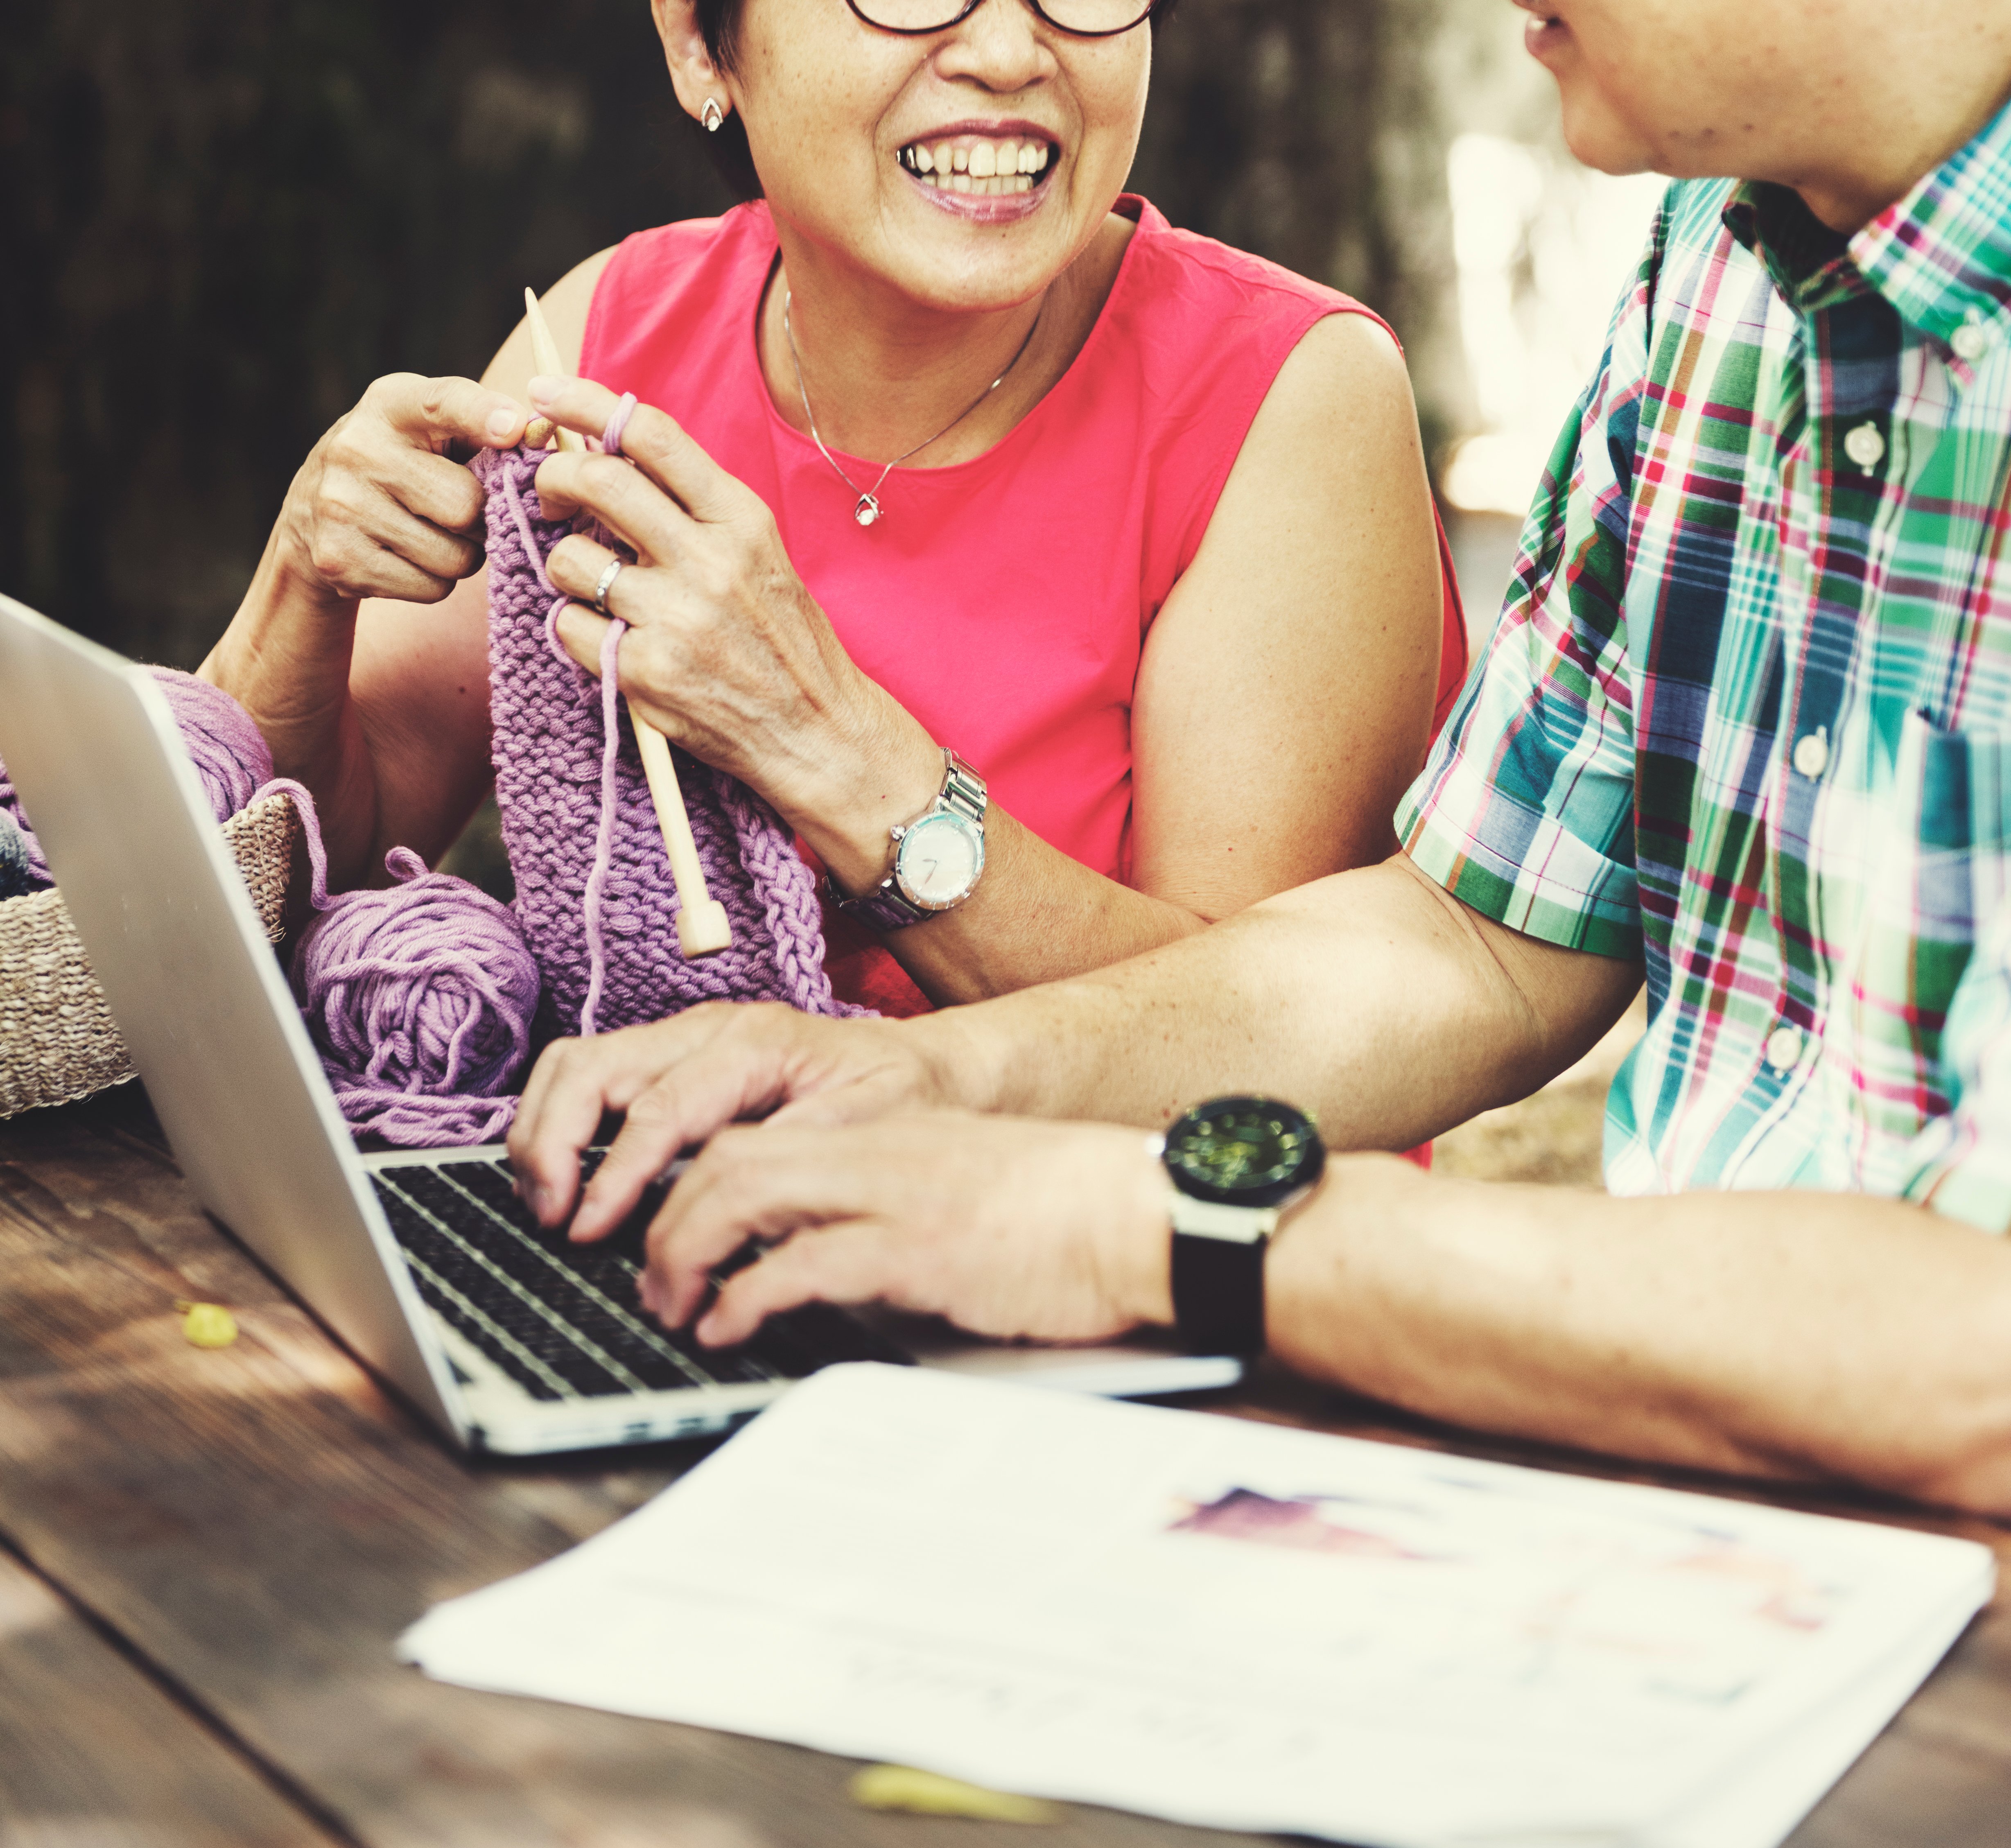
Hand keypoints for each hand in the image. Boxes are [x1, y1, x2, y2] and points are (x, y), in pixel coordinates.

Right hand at [274, 373, 527, 609]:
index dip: (482, 416)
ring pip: (456, 557)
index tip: (513, 428)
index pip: (443, 402)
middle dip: (480, 518)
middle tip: (462, 512)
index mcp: (389, 404)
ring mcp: (342, 506)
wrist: (311, 515)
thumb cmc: (402, 464)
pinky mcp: (341, 560)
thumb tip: (541, 436)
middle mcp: (357, 447)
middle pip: (466, 506)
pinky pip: (433, 588)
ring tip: (432, 532)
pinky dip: (435, 581)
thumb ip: (485, 428)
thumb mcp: (431, 429)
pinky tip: (408, 557)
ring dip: (462, 554)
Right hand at [507, 1001, 962, 1238]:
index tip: (588, 1227)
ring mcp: (686, 1037)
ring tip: (543, 1199)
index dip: (616, 1172)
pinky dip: (562, 1121)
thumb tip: (727, 1179)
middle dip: (555, 1141)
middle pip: (593, 1067)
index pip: (659, 1107)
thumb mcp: (872, 1121)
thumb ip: (799, 1145)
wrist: (928, 1064)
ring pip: (578, 1063)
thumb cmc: (903, 1093)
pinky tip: (564, 1175)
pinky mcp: (675, 1057)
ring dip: (546, 1130)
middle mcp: (709, 1028)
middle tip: (550, 1215)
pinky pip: (593, 1074)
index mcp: (756, 1042)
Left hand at [526, 376, 941, 869]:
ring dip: (567, 570)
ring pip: (570, 560)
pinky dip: (576, 631)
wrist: (818, 733)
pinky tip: (613, 644)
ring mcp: (675, 618)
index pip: (649, 432)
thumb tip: (608, 456)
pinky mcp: (644, 672)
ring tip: (601, 592)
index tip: (543, 390)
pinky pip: (569, 627)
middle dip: (552, 479)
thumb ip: (694, 507)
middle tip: (547, 496)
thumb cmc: (782, 641)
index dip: (584, 401)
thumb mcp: (758, 556)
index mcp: (741, 519)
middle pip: (596, 480)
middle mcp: (709, 561)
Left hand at [639, 1111, 1174, 1346]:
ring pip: (743, 1194)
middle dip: (665, 1222)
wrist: (1146, 1216)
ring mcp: (896, 1195)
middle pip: (727, 1161)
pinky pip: (801, 1263)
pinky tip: (730, 1326)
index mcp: (885, 1138)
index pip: (753, 1137)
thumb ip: (892, 1209)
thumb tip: (829, 1258)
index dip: (688, 1186)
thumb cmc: (1067, 1214)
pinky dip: (746, 1295)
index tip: (668, 1239)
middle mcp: (877, 1154)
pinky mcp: (919, 1249)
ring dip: (686, 1253)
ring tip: (676, 1306)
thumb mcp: (961, 1192)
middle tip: (653, 1283)